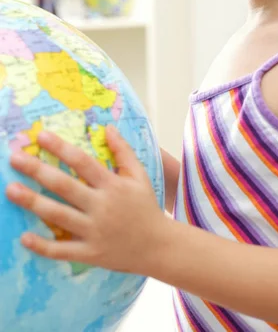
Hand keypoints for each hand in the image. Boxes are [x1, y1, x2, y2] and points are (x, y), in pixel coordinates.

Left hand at [6, 126, 167, 274]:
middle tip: (14, 158)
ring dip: (32, 202)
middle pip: (64, 186)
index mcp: (113, 185)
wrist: (158, 246)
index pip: (82, 162)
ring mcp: (94, 231)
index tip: (42, 136)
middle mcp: (101, 206)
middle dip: (37, 170)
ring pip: (58, 215)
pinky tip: (24, 237)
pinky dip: (42, 246)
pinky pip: (62, 250)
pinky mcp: (90, 253)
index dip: (61, 148)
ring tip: (11, 190)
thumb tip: (108, 128)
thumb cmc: (146, 206)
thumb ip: (123, 151)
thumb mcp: (140, 175)